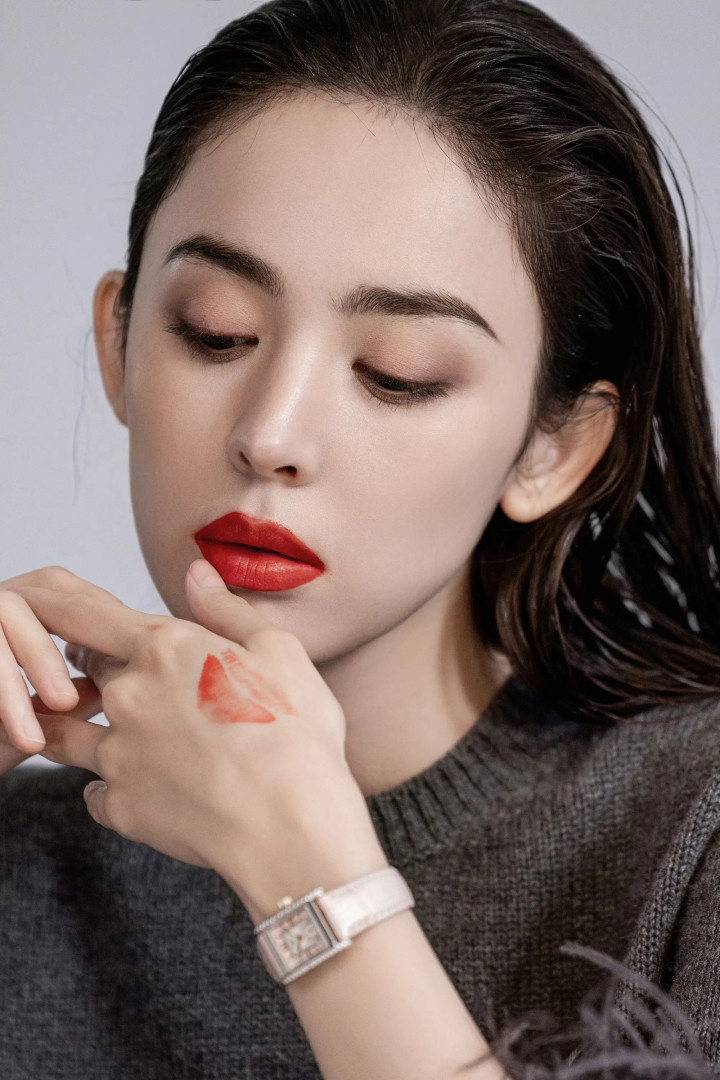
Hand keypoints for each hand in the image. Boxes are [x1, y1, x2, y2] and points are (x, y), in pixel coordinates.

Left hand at [4, 562, 370, 914]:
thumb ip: (226, 609)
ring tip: (118, 735)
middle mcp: (128, 694)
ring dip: (81, 728)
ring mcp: (118, 752)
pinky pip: (98, 794)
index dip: (69, 610)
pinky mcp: (121, 805)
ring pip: (71, 733)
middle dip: (94, 669)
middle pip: (86, 670)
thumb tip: (196, 572)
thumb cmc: (296, 733)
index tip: (57, 610)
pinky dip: (115, 790)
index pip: (88, 615)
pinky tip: (144, 790)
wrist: (290, 825)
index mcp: (164, 646)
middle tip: (114, 675)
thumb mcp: (278, 652)